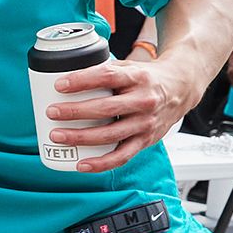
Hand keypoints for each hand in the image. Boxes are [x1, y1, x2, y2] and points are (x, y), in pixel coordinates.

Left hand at [50, 56, 197, 171]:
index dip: (82, 81)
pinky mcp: (145, 141)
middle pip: (106, 108)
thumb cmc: (147, 79)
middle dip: (75, 112)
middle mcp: (144, 101)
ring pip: (111, 135)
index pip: (107, 76)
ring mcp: (145, 123)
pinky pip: (121, 156)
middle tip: (52, 112)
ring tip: (58, 136)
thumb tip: (66, 79)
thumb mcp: (129, 67)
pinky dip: (101, 163)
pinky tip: (81, 164)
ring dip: (81, 137)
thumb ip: (104, 72)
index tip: (60, 85)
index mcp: (138, 77)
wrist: (180, 89)